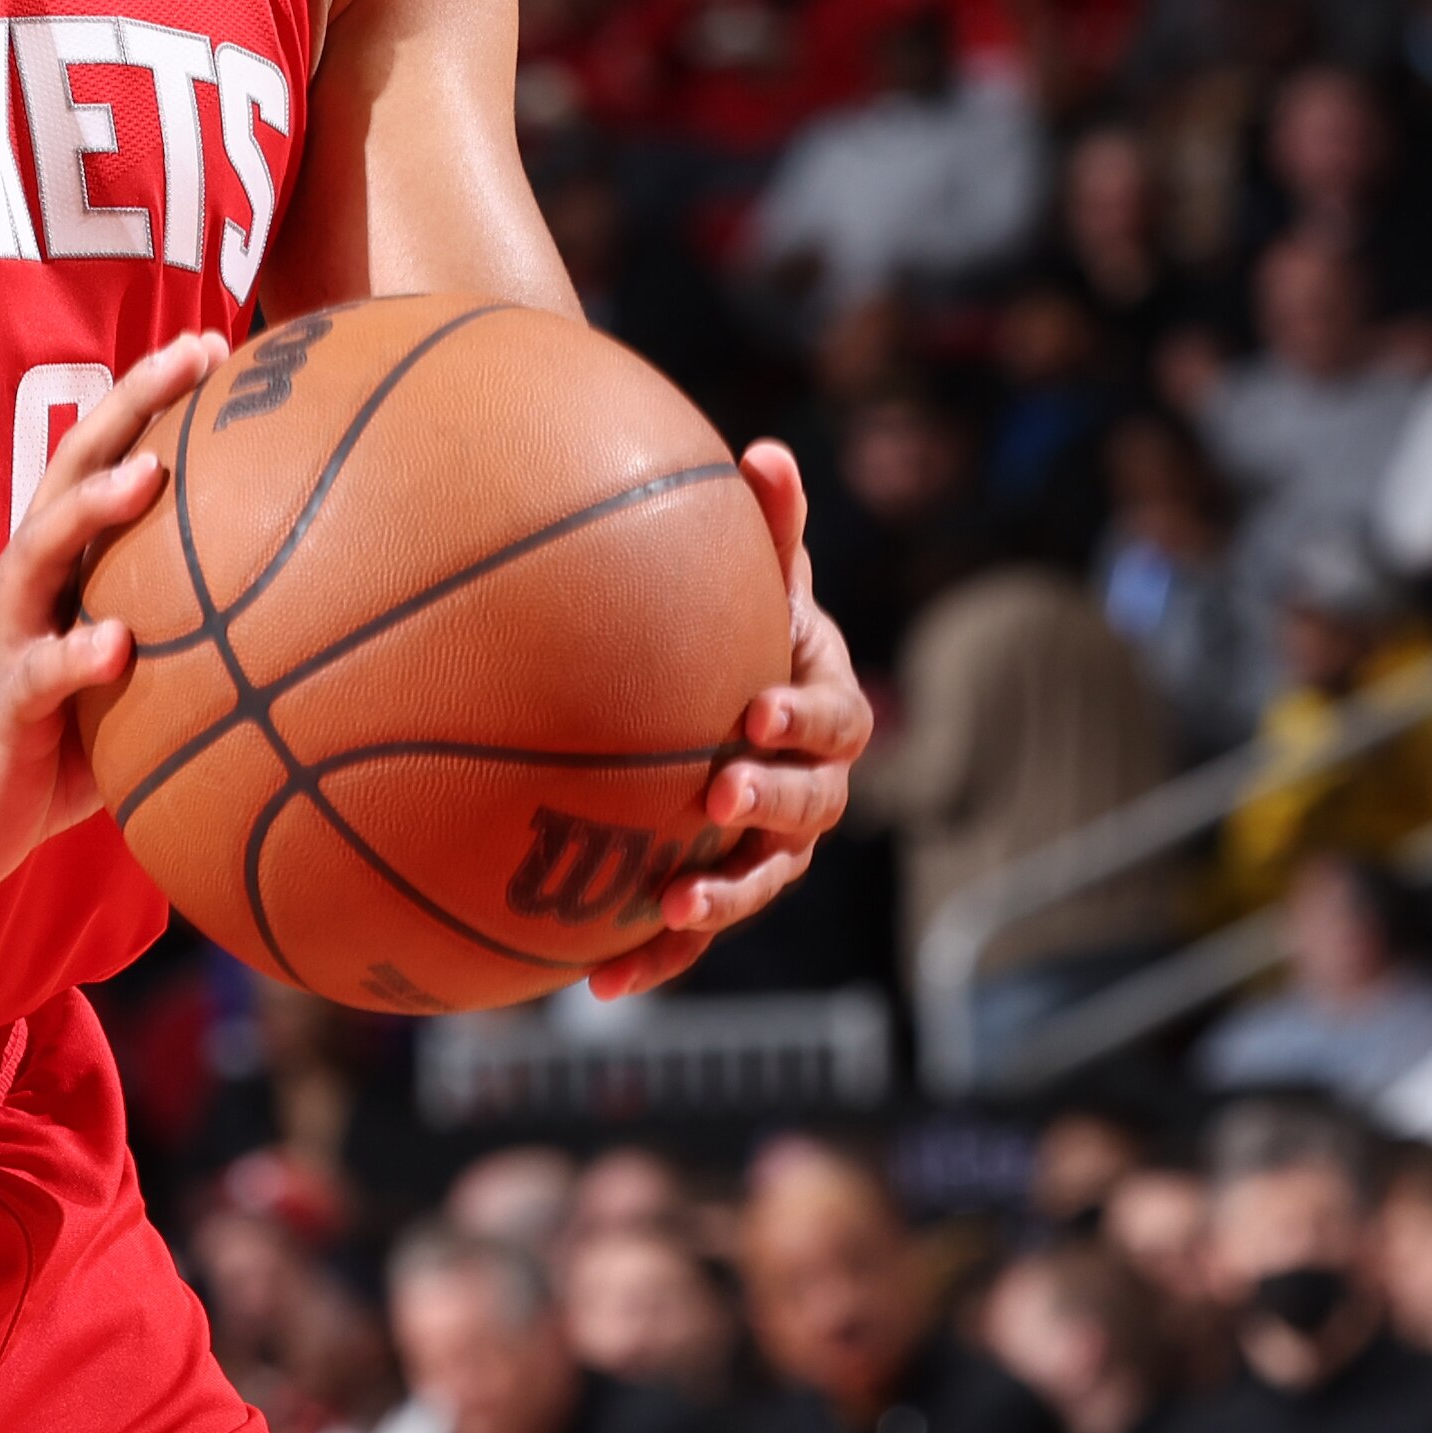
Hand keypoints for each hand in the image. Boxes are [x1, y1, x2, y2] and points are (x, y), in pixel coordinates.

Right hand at [0, 333, 225, 912]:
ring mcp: (6, 638)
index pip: (107, 459)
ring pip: (41, 551)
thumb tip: (300, 633)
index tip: (220, 346)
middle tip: (195, 354)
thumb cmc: (41, 748)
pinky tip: (114, 646)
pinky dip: (71, 657)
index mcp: (62, 569)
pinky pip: (34, 678)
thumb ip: (180, 646)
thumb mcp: (117, 683)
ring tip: (151, 474)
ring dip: (94, 508)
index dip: (155, 399)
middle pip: (73, 469)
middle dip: (132, 404)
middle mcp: (29, 583)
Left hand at [589, 438, 868, 1000]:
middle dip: (766, 806)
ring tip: (672, 904)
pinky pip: (692, 933)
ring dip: (720, 897)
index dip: (803, 720)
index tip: (758, 711)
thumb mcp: (755, 577)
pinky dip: (654, 957)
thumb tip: (766, 450)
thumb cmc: (737, 623)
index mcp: (825, 711)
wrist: (719, 694)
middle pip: (809, 810)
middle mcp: (811, 790)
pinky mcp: (718, 889)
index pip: (833, 722)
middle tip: (718, 793)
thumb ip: (768, 528)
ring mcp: (769, 849)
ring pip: (758, 881)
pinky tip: (598, 983)